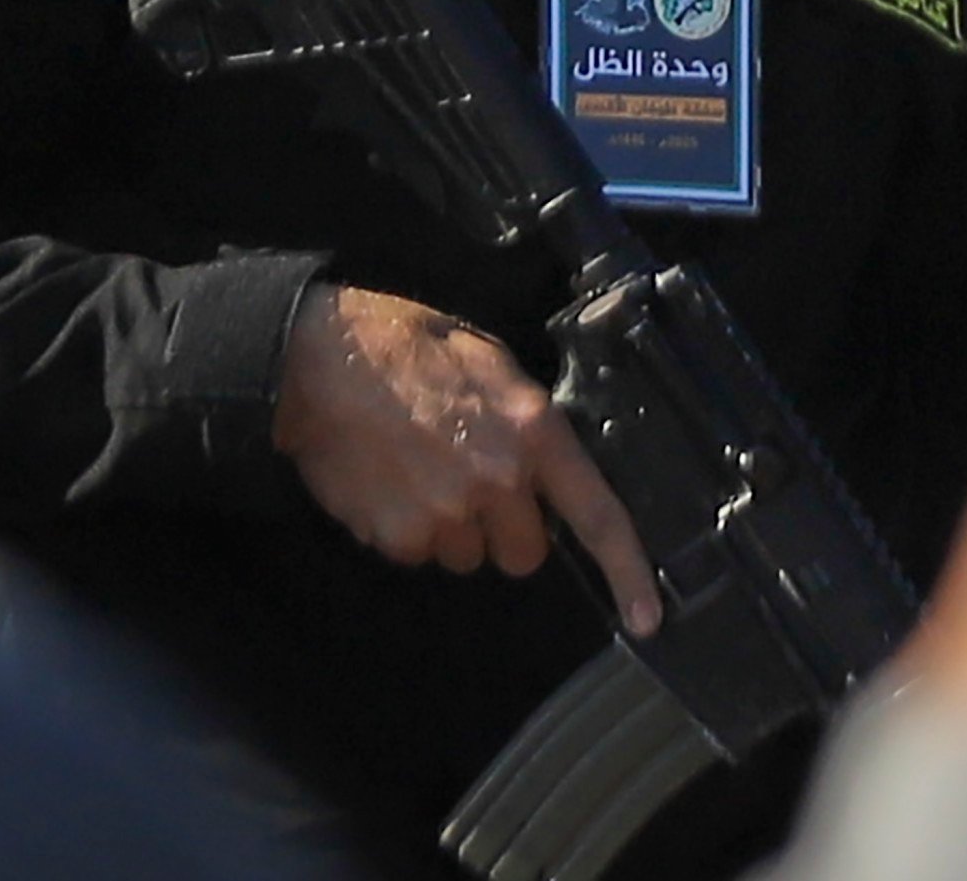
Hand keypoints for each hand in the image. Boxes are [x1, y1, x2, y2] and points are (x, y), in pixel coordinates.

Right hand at [271, 284, 658, 627]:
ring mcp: (447, 513)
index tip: (647, 618)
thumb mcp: (491, 363)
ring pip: (466, 557)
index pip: (597, 514)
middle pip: (524, 554)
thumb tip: (545, 472)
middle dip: (504, 530)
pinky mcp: (398, 536)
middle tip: (471, 482)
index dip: (629, 572)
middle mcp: (499, 480)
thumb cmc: (407, 348)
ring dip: (451, 528)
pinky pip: (417, 554)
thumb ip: (528, 424)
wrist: (320, 360)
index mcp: (534, 431)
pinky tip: (389, 481)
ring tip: (419, 469)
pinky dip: (405, 529)